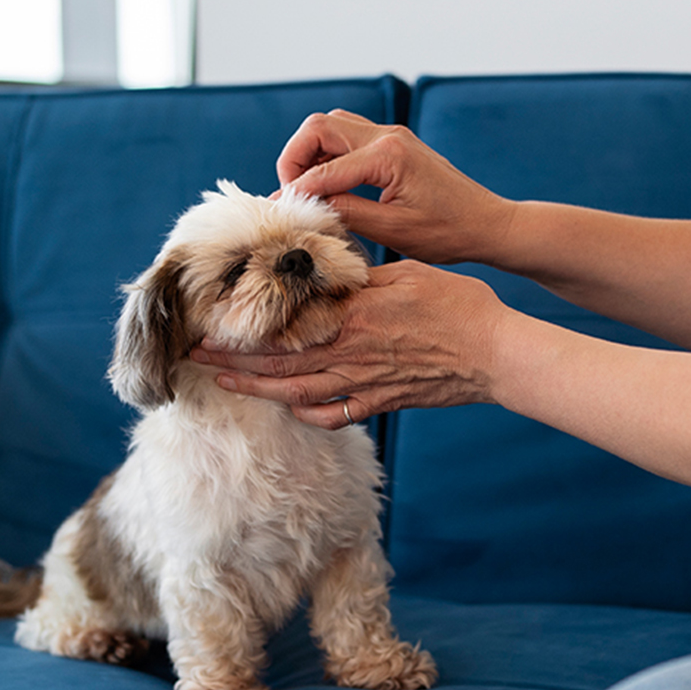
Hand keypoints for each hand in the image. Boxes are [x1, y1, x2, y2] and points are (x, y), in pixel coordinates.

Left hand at [190, 261, 509, 429]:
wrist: (495, 355)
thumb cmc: (457, 307)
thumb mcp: (406, 275)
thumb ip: (360, 279)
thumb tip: (326, 274)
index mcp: (351, 318)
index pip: (282, 328)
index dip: (240, 331)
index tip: (208, 328)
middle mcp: (348, 354)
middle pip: (277, 362)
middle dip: (231, 360)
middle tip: (195, 358)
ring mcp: (362, 384)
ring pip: (296, 390)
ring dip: (256, 388)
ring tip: (224, 382)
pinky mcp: (380, 403)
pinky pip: (335, 415)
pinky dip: (308, 414)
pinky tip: (290, 407)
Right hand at [276, 109, 514, 265]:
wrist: (485, 223)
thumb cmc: (447, 232)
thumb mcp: (392, 230)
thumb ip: (346, 213)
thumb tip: (306, 206)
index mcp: (388, 156)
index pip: (324, 168)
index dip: (297, 191)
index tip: (281, 212)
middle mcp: (388, 136)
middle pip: (318, 127)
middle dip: (294, 159)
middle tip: (292, 195)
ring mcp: (391, 136)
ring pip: (330, 126)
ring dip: (309, 154)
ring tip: (307, 191)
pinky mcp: (393, 144)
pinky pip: (347, 136)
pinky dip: (328, 155)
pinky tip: (328, 185)